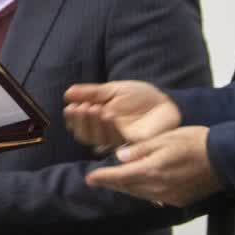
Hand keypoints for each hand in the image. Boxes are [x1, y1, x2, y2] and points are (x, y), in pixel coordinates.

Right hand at [63, 80, 180, 148]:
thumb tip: (67, 94)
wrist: (167, 102)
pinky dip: (110, 127)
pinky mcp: (133, 144)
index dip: (73, 119)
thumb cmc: (140, 97)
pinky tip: (107, 115)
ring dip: (93, 124)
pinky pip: (118, 139)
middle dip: (81, 121)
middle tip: (80, 107)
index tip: (71, 106)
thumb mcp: (113, 90)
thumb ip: (91, 93)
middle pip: (86, 135)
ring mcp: (120, 141)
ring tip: (92, 108)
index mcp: (99, 123)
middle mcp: (106, 135)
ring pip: (99, 138)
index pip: (80, 127)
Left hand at [85, 126, 222, 206]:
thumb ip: (141, 149)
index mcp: (152, 170)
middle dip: (112, 183)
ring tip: (116, 181)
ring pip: (140, 194)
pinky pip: (156, 198)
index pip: (120, 177)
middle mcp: (158, 187)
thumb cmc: (195, 141)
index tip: (90, 178)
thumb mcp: (165, 138)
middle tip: (98, 179)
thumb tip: (119, 156)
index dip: (103, 178)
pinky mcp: (180, 200)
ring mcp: (170, 196)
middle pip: (128, 188)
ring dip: (127, 188)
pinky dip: (145, 192)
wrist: (225, 158)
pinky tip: (141, 185)